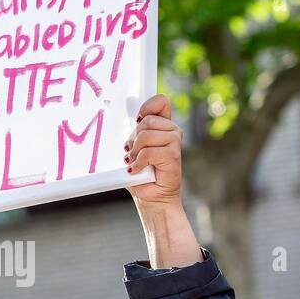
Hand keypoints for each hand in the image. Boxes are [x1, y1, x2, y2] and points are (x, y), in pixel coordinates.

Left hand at [125, 94, 183, 209]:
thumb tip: (124, 122)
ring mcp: (175, 142)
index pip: (161, 102)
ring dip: (135, 152)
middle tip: (132, 153)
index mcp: (163, 126)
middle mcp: (172, 131)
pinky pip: (148, 152)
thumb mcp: (133, 149)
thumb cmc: (141, 173)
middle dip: (134, 139)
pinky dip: (138, 162)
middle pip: (147, 121)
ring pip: (145, 135)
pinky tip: (137, 170)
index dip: (148, 106)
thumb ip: (133, 134)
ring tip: (134, 162)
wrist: (151, 197)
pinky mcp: (174, 155)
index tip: (137, 120)